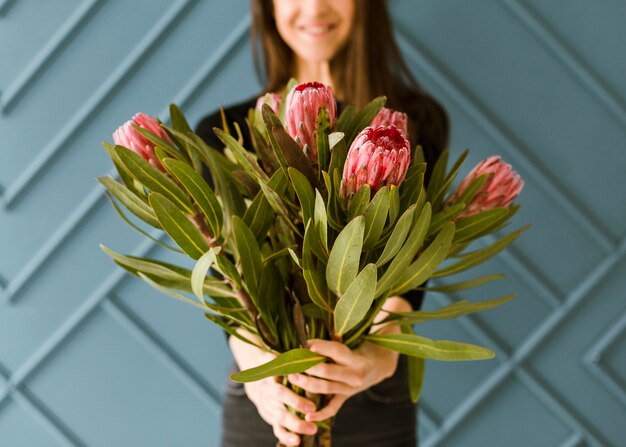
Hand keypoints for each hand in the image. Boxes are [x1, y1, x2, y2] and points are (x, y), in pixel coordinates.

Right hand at [229, 330, 317, 445]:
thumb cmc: (273, 363)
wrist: (256, 378)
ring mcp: (267, 405)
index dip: (286, 376)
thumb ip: (286, 354)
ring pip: (280, 416)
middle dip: (296, 403)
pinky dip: (285, 436)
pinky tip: (296, 442)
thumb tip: (303, 350)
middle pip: (280, 397)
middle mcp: (267, 390)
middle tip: (312, 408)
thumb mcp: (276, 354)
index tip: (297, 380)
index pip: (277, 373)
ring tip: (312, 429)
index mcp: (269, 372)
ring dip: (295, 424)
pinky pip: (277, 428)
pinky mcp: (270, 416)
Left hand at [287, 296, 412, 421]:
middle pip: (327, 373)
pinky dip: (320, 414)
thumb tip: (338, 293)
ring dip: (306, 384)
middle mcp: (355, 375)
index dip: (321, 347)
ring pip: (325, 389)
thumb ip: (349, 313)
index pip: (337, 352)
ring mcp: (350, 389)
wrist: (383, 362)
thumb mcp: (362, 325)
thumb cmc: (368, 338)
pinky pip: (333, 408)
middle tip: (290, 362)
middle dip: (308, 367)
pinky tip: (306, 417)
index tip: (305, 343)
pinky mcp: (346, 397)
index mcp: (359, 357)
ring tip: (290, 377)